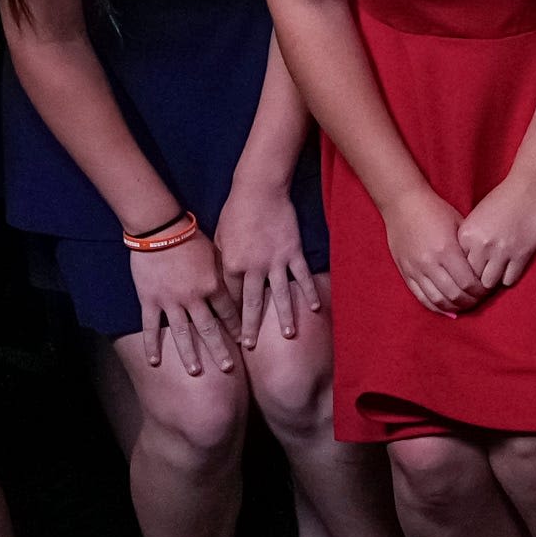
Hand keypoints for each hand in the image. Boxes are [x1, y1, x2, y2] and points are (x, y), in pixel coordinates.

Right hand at [128, 229, 234, 378]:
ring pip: (182, 334)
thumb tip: (237, 282)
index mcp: (212, 285)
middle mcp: (194, 298)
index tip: (241, 342)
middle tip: (228, 368)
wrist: (160, 228)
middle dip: (219, 350)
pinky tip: (154, 362)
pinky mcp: (150, 300)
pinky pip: (150, 327)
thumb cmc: (190, 236)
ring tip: (196, 372)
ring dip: (190, 355)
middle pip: (209, 329)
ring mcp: (171, 301)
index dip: (235, 328)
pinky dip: (151, 345)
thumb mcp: (215, 252)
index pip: (228, 312)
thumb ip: (223, 272)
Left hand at [211, 178, 319, 348]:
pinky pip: (301, 276)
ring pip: (279, 295)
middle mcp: (253, 268)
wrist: (259, 189)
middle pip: (252, 303)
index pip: (229, 297)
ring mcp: (275, 261)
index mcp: (231, 265)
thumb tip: (222, 281)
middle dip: (251, 327)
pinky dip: (309, 292)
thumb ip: (222, 262)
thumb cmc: (235, 211)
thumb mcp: (219, 238)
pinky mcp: (292, 252)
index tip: (230, 332)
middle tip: (251, 347)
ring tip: (288, 335)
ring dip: (284, 316)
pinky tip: (316, 307)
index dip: (230, 316)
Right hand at [380, 182, 475, 314]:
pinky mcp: (406, 272)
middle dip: (471, 300)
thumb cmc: (435, 210)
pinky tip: (448, 309)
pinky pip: (421, 298)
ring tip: (466, 304)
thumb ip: (470, 248)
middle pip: (455, 295)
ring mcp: (415, 269)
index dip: (481, 290)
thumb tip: (485, 270)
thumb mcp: (459, 224)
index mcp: (446, 249)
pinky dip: (436, 307)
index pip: (468, 282)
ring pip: (438, 300)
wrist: (403, 203)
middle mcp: (430, 262)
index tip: (488, 288)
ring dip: (455, 307)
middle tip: (480, 298)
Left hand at [451, 168, 535, 303]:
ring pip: (489, 284)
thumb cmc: (503, 199)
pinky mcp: (521, 256)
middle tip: (482, 279)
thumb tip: (466, 265)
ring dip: (492, 281)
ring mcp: (501, 252)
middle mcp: (481, 245)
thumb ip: (469, 240)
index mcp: (466, 235)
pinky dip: (509, 277)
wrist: (530, 187)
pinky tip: (510, 268)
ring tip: (496, 274)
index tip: (470, 272)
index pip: (458, 266)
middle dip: (476, 280)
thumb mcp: (476, 217)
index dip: (464, 271)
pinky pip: (509, 280)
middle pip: (471, 278)